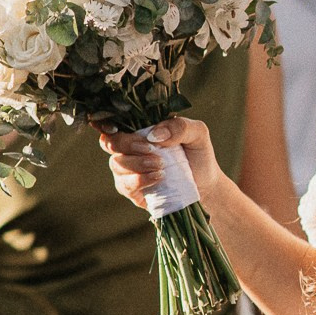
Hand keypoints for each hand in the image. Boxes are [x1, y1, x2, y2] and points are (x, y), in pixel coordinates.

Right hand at [99, 117, 223, 212]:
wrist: (206, 182)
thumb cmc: (198, 153)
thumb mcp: (197, 133)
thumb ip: (179, 127)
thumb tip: (154, 135)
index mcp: (140, 130)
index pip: (115, 124)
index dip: (109, 125)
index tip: (119, 129)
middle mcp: (129, 149)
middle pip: (111, 143)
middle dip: (129, 145)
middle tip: (151, 150)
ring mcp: (128, 170)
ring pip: (117, 164)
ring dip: (137, 164)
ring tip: (161, 166)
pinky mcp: (132, 190)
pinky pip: (125, 185)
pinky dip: (140, 180)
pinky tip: (158, 178)